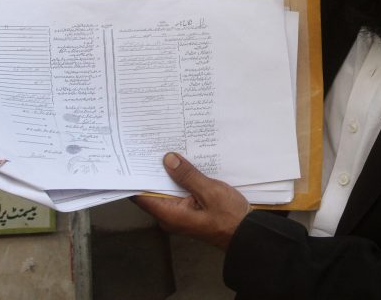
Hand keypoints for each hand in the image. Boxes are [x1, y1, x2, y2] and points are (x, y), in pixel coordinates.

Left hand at [132, 152, 251, 249]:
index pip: (141, 195)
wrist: (247, 234)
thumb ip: (188, 175)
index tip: (134, 157)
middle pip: (153, 190)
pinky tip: (185, 165)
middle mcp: (170, 216)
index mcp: (170, 214)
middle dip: (153, 170)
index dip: (136, 176)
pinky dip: (180, 180)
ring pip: (167, 190)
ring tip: (168, 150)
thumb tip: (168, 159)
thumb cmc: (230, 217)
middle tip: (153, 146)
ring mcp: (180, 214)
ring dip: (168, 173)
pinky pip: (179, 192)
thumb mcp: (210, 192)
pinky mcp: (190, 210)